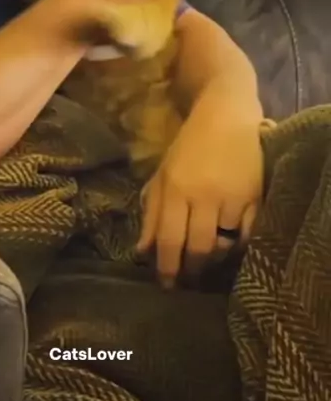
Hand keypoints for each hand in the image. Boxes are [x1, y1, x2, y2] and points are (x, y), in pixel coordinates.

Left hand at [137, 115, 264, 286]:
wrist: (226, 114)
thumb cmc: (190, 147)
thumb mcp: (163, 175)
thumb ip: (152, 213)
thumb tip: (142, 252)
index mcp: (176, 189)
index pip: (170, 240)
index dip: (167, 268)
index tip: (167, 286)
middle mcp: (204, 195)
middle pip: (198, 248)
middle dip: (192, 270)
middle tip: (188, 280)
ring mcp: (233, 197)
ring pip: (225, 244)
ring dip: (215, 259)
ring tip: (208, 262)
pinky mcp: (257, 196)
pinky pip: (250, 234)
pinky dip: (240, 246)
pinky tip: (232, 247)